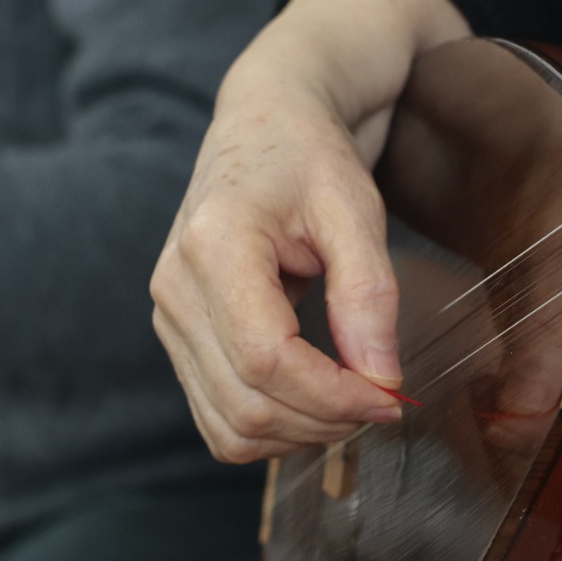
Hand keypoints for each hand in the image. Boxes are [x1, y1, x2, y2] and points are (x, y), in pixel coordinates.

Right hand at [153, 0, 468, 461]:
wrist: (264, 125)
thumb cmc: (310, 157)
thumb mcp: (355, 209)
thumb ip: (368, 293)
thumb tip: (381, 381)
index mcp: (214, 244)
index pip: (265, 358)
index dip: (332, 395)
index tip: (391, 397)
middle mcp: (175, 287)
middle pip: (246, 403)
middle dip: (325, 421)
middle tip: (384, 401)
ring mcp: (169, 316)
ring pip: (229, 426)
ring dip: (300, 435)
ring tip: (352, 402)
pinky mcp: (178, 336)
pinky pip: (218, 419)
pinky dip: (271, 430)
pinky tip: (315, 402)